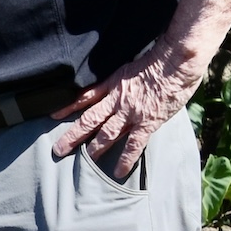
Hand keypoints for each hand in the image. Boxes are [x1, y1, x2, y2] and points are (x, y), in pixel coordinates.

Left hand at [51, 40, 199, 181]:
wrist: (176, 60)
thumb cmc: (159, 59)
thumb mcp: (132, 65)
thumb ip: (123, 80)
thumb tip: (118, 87)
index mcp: (113, 83)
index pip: (85, 96)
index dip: (69, 107)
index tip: (54, 115)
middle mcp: (117, 99)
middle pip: (89, 119)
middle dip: (73, 135)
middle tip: (58, 149)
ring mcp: (131, 112)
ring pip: (106, 133)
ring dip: (94, 148)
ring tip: (85, 160)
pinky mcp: (147, 122)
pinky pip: (133, 144)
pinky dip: (125, 159)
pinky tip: (118, 171)